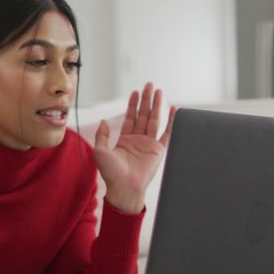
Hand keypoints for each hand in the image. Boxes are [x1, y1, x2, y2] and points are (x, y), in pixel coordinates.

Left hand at [93, 83, 175, 214]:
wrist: (125, 188)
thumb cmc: (111, 174)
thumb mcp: (100, 152)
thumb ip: (102, 135)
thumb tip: (104, 121)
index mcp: (125, 140)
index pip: (131, 118)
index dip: (133, 104)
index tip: (136, 92)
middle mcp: (138, 140)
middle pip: (144, 115)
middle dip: (146, 100)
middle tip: (149, 85)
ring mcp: (149, 145)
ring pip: (154, 120)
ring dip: (156, 105)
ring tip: (159, 91)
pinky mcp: (158, 151)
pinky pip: (167, 133)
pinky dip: (171, 121)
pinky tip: (173, 109)